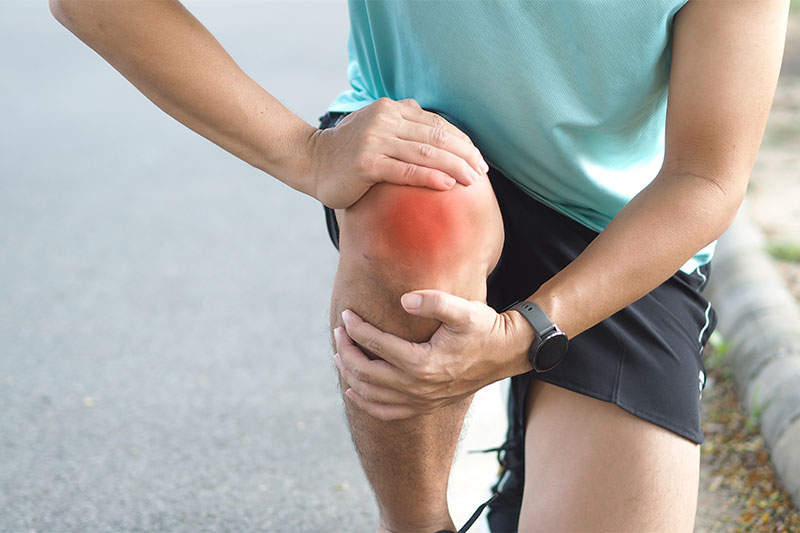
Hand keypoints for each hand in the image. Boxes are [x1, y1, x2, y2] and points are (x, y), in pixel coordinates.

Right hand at [307, 98, 488, 208]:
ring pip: (426, 153)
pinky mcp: (366, 163)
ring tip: (473, 180)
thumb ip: (401, 121)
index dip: (462, 141)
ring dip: (455, 166)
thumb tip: (431, 122)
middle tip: (482, 172)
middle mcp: (385, 119)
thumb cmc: (347, 151)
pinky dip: (430, 177)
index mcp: (391, 109)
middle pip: (436, 137)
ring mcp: (375, 140)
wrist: (310, 162)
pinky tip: (448, 185)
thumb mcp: (375, 127)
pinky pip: (406, 170)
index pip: (437, 124)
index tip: (479, 159)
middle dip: (465, 154)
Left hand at [333, 290, 532, 419]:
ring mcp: (421, 400)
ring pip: (372, 394)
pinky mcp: (425, 406)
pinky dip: (366, 403)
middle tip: (338, 332)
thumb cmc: (484, 328)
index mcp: (423, 363)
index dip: (357, 329)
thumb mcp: (464, 310)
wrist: (505, 353)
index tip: (346, 315)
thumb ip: (434, 301)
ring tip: (340, 355)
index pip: (377, 345)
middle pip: (367, 372)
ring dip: (350, 375)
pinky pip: (387, 412)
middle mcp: (418, 387)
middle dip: (347, 351)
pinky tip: (353, 391)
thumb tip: (404, 299)